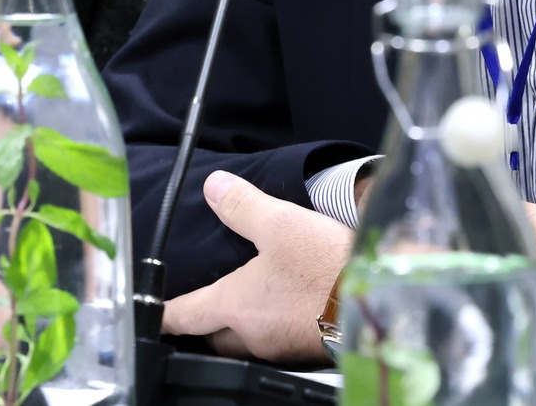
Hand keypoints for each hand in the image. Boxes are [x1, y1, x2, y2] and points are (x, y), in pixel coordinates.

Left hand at [162, 171, 351, 364]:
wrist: (382, 302)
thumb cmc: (327, 268)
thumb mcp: (280, 223)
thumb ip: (242, 206)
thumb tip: (213, 187)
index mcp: (234, 306)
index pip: (184, 316)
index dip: (165, 312)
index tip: (153, 311)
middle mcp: (253, 335)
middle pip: (212, 338)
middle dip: (203, 324)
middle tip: (200, 305)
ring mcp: (281, 347)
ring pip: (245, 343)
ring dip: (239, 326)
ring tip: (244, 302)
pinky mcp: (308, 349)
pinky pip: (276, 342)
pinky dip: (270, 326)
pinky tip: (284, 306)